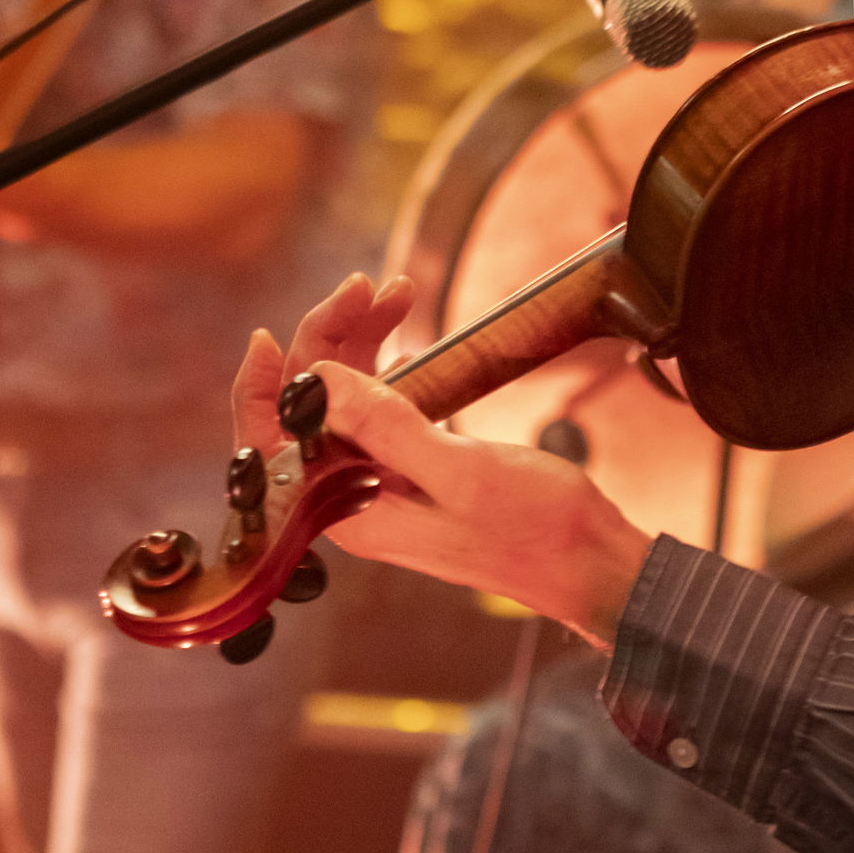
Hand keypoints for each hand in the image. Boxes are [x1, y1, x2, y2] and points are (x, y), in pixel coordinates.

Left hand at [232, 274, 655, 645]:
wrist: (592, 565)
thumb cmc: (537, 530)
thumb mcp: (461, 471)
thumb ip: (386, 426)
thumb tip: (317, 378)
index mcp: (350, 511)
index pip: (273, 444)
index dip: (261, 387)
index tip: (272, 333)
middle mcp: (355, 501)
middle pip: (311, 409)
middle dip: (330, 340)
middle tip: (373, 287)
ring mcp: (385, 486)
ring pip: (347, 403)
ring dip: (362, 345)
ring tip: (397, 295)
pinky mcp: (416, 473)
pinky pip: (382, 413)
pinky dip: (389, 370)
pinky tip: (410, 341)